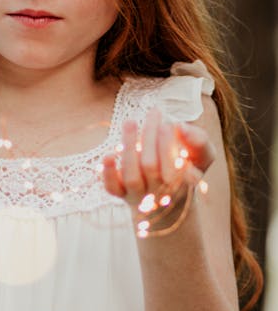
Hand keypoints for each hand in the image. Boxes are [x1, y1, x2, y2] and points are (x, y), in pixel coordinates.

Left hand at [103, 108, 214, 233]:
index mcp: (183, 183)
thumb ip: (198, 140)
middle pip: (151, 166)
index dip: (169, 147)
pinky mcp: (122, 194)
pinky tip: (108, 155)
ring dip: (128, 148)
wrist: (169, 199)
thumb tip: (181, 127)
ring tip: (130, 121)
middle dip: (149, 137)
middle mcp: (160, 191)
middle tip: (154, 112)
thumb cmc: (187, 167)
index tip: (169, 124)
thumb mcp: (202, 155)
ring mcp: (139, 194)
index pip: (176, 169)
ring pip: (131, 176)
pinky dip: (108, 173)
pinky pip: (113, 189)